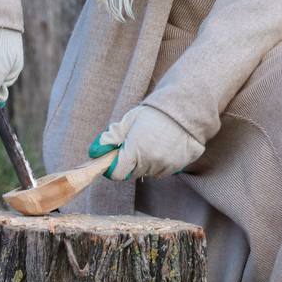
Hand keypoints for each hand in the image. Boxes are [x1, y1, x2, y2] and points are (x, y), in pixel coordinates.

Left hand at [88, 105, 204, 180]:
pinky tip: (163, 147)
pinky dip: (160, 164)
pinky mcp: (178, 166)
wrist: (186, 108)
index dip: (114, 167)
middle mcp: (150, 161)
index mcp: (135, 150)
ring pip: (149, 173)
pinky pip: (163, 171)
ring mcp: (165, 165)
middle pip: (133, 173)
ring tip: (152, 144)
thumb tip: (95, 150)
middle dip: (131, 162)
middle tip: (136, 144)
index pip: (117, 173)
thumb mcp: (130, 120)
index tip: (115, 159)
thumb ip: (112, 136)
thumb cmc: (155, 113)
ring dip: (146, 163)